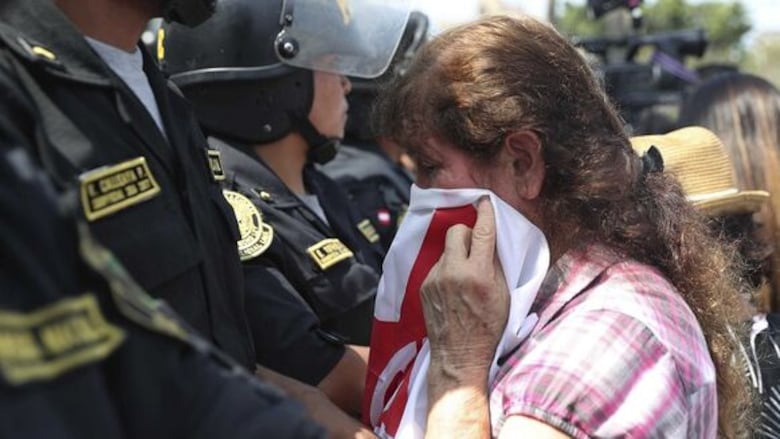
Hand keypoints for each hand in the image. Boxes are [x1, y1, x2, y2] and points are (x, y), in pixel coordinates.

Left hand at [420, 197, 509, 380]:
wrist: (459, 354)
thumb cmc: (488, 328)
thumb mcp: (504, 295)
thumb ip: (497, 265)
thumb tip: (491, 240)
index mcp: (479, 275)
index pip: (482, 232)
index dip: (486, 213)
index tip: (485, 202)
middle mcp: (454, 272)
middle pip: (457, 231)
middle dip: (467, 233)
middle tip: (476, 246)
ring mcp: (435, 279)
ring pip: (446, 249)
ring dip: (457, 255)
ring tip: (465, 277)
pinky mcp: (424, 286)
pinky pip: (437, 266)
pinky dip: (447, 270)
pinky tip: (453, 289)